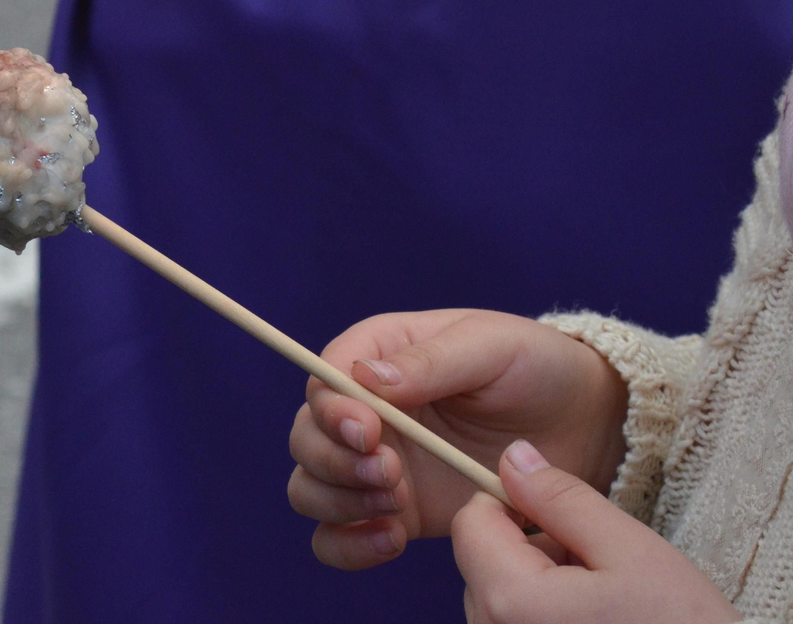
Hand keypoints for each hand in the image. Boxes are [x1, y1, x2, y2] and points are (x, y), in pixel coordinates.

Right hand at [288, 309, 627, 569]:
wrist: (585, 425)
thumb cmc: (535, 367)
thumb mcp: (491, 346)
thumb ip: (430, 361)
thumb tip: (365, 380)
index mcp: (378, 356)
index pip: (323, 379)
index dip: (333, 409)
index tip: (370, 431)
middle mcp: (366, 412)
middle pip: (306, 438)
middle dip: (335, 460)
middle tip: (392, 472)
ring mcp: (378, 465)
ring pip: (310, 488)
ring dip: (338, 502)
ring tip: (395, 506)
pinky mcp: (395, 512)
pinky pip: (338, 537)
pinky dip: (348, 545)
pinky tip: (389, 540)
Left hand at [452, 439, 738, 623]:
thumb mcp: (630, 550)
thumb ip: (562, 499)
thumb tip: (514, 457)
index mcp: (512, 600)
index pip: (470, 523)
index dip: (508, 500)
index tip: (555, 505)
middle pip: (480, 559)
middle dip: (529, 543)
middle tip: (593, 558)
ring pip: (496, 592)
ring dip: (538, 578)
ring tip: (600, 591)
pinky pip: (511, 623)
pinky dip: (542, 609)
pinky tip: (594, 617)